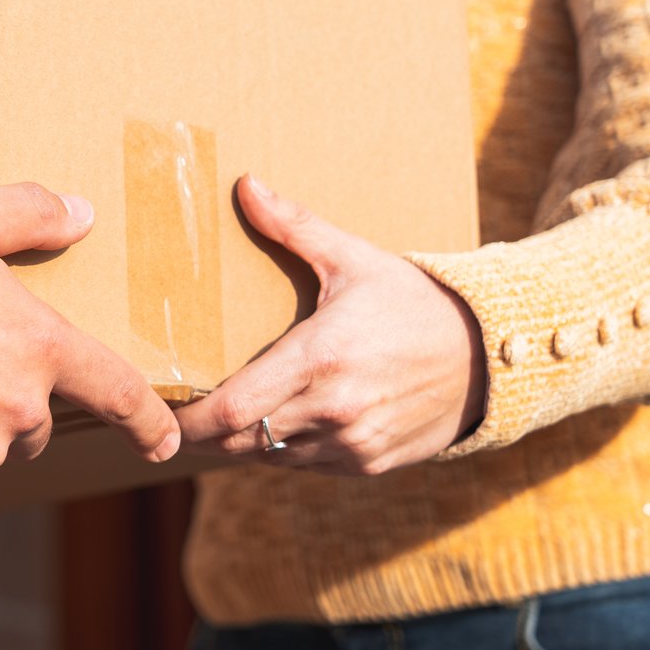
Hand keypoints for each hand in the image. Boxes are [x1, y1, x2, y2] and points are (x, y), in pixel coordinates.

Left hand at [175, 176, 485, 474]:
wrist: (488, 355)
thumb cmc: (413, 301)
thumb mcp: (354, 258)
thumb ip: (294, 226)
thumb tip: (245, 185)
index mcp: (320, 359)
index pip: (232, 409)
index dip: (190, 419)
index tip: (161, 408)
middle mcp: (333, 410)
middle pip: (240, 441)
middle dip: (201, 435)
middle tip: (172, 418)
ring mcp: (351, 443)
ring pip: (268, 457)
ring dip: (239, 443)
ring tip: (214, 420)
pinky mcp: (367, 465)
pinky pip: (303, 465)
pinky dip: (280, 449)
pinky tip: (271, 423)